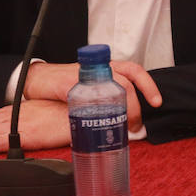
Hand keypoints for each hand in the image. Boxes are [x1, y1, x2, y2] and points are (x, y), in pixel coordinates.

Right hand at [23, 60, 160, 131]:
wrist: (38, 80)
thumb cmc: (67, 85)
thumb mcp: (92, 87)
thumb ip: (109, 98)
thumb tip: (128, 121)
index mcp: (108, 68)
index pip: (134, 71)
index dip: (148, 85)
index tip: (156, 102)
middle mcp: (99, 69)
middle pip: (126, 84)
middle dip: (135, 107)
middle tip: (136, 126)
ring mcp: (84, 76)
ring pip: (111, 90)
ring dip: (121, 111)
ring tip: (121, 127)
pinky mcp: (69, 85)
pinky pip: (87, 97)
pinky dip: (96, 110)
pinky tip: (99, 122)